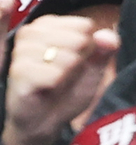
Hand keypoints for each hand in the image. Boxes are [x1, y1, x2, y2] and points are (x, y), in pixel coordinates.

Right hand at [1, 17, 117, 144]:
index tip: (75, 61)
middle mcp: (30, 32)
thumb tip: (107, 35)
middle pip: (79, 39)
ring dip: (68, 74)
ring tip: (55, 81)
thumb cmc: (67, 89)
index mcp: (48, 25)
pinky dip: (57, 84)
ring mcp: (21, 51)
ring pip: (67, 57)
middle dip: (79, 61)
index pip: (85, 25)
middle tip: (64, 74)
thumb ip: (105, 49)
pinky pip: (54, 74)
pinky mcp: (19, 72)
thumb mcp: (93, 67)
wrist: (45, 119)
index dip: (89, 48)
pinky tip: (48, 88)